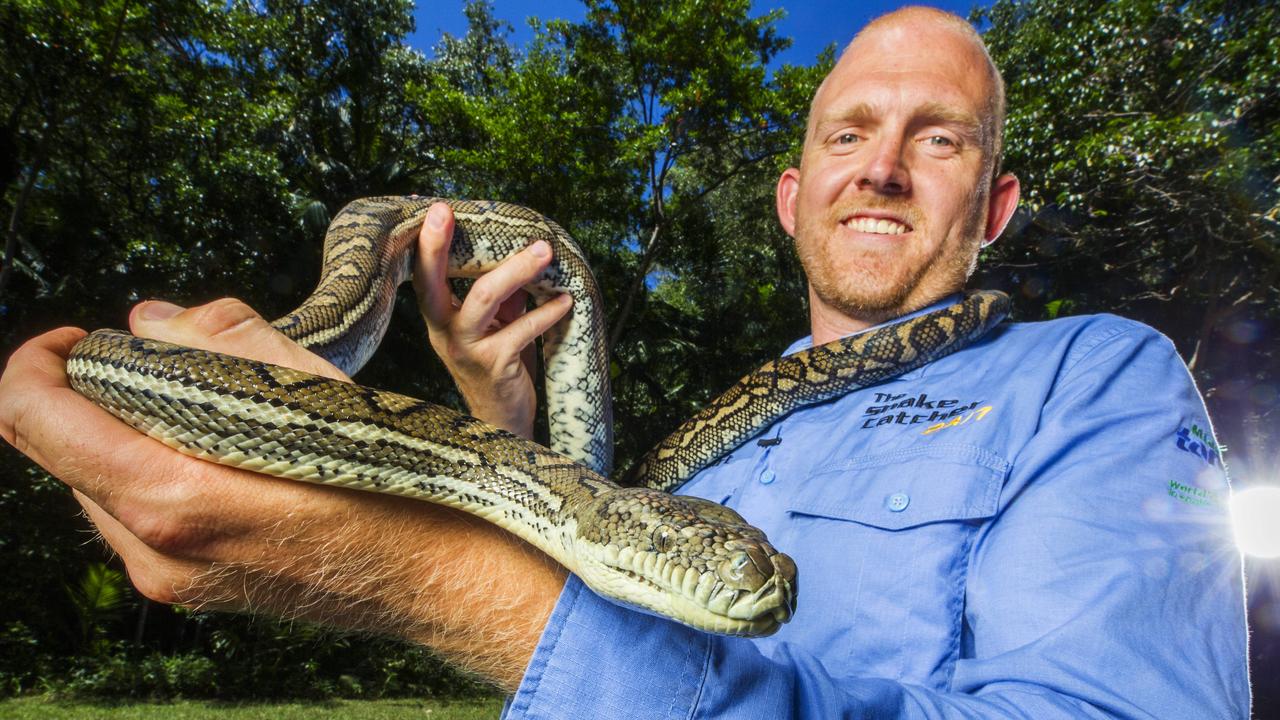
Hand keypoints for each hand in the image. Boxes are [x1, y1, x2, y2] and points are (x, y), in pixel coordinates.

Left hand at [0, 298, 564, 689]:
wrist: (443, 580)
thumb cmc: (395, 486)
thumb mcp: (318, 390)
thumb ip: (220, 340)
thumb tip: (147, 319)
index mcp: (172, 496)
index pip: (33, 417)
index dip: (36, 360)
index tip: (81, 335)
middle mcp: (153, 549)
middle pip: (59, 448)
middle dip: (93, 392)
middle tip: (161, 359)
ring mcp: (169, 579)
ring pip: (96, 482)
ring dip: (125, 432)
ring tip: (204, 407)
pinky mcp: (192, 589)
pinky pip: (135, 515)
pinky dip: (153, 469)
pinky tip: (223, 451)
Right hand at [414, 202, 572, 438]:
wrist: (502, 423)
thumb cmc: (498, 366)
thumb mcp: (495, 325)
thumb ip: (504, 292)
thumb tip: (526, 252)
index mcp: (439, 318)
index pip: (423, 275)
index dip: (427, 243)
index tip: (437, 209)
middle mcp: (443, 332)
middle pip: (434, 283)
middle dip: (442, 246)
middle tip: (449, 211)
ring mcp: (465, 350)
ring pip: (483, 299)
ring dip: (516, 270)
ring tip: (545, 252)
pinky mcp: (493, 366)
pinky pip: (521, 331)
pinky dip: (546, 313)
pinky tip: (566, 301)